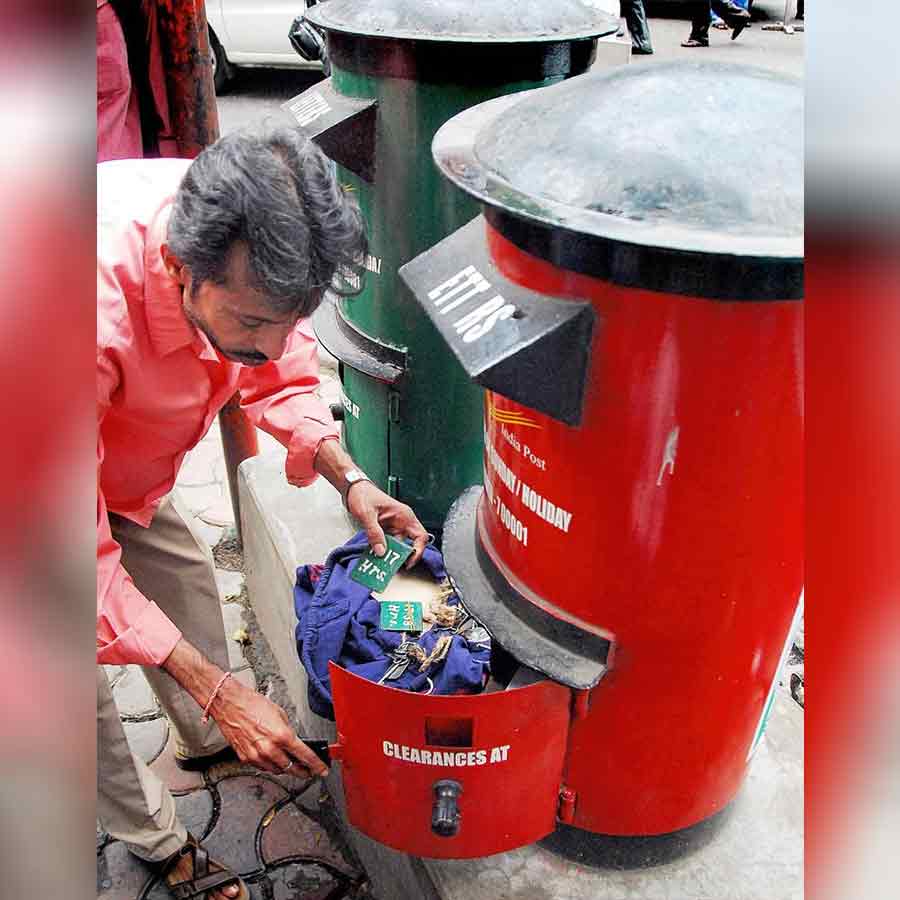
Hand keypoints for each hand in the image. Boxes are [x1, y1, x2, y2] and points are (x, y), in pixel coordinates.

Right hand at [210, 676, 328, 777]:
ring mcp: (256, 756)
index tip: (321, 770)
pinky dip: (270, 765)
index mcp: (282, 735)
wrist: (230, 704)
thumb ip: (288, 731)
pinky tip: (273, 760)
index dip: (316, 765)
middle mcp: (269, 748)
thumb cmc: (252, 705)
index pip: (304, 756)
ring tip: (290, 765)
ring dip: (285, 769)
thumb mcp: (280, 713)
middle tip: (308, 772)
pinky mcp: (245, 758)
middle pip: (291, 768)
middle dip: (302, 772)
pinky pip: (262, 767)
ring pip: (276, 771)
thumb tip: (294, 742)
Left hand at [345, 480, 428, 567]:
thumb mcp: (367, 514)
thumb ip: (374, 533)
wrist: (353, 489)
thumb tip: (380, 550)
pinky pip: (387, 544)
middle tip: (393, 566)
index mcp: (404, 516)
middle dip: (402, 557)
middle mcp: (402, 522)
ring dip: (391, 556)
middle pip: (410, 544)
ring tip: (382, 564)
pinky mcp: (385, 530)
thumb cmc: (363, 494)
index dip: (418, 551)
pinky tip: (375, 556)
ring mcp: (393, 527)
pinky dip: (382, 551)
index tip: (408, 561)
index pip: (420, 536)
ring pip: (397, 547)